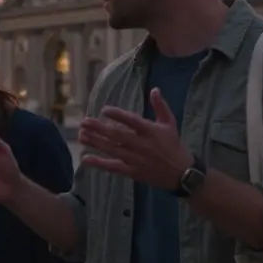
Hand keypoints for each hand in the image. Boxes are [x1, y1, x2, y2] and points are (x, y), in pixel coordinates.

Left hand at [78, 88, 193, 189]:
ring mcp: (136, 159)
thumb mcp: (170, 123)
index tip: (104, 109)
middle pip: (117, 136)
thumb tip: (154, 89)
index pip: (132, 121)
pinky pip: (113, 167)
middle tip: (84, 122)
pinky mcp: (132, 172)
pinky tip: (86, 158)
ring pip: (112, 150)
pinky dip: (99, 164)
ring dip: (96, 142)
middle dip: (99, 128)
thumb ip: (160, 106)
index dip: (118, 115)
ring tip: (81, 135)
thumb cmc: (174, 145)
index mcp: (151, 131)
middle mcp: (142, 145)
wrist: (181, 173)